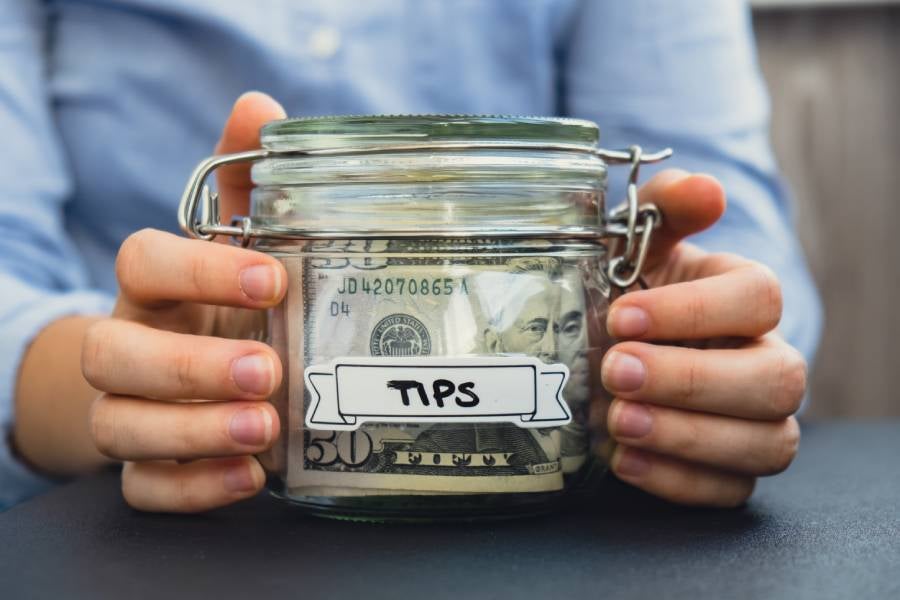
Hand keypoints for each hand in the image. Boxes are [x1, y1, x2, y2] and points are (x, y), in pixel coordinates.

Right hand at [82, 92, 287, 511]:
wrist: (174, 373)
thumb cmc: (214, 303)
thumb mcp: (231, 246)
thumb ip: (244, 185)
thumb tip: (262, 108)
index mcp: (153, 285)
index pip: (144, 262)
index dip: (201, 268)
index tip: (273, 276)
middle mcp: (128, 344)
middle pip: (121, 353)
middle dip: (192, 364)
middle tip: (266, 369)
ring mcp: (126, 408)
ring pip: (126, 424)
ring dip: (194, 429)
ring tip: (264, 430)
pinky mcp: (142, 465)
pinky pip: (146, 487)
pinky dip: (194, 487)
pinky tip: (249, 477)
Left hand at [599, 170, 805, 506]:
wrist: (608, 348)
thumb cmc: (629, 290)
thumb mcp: (636, 245)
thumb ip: (666, 209)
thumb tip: (706, 190)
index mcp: (745, 299)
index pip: (759, 299)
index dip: (694, 310)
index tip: (622, 316)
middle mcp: (766, 361)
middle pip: (776, 380)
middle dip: (691, 380)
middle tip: (616, 371)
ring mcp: (755, 423)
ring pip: (767, 444)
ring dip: (688, 437)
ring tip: (618, 423)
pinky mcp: (729, 471)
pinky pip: (730, 491)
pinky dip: (677, 481)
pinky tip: (622, 461)